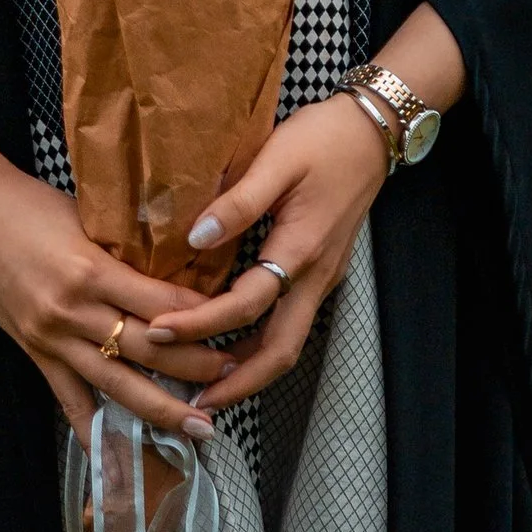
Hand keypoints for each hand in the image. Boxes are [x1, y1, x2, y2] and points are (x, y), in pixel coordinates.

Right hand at [0, 93, 230, 444]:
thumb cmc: (29, 202)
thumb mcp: (87, 216)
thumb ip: (125, 248)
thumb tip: (174, 263)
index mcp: (92, 269)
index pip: (160, 302)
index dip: (201, 318)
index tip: (237, 324)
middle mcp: (74, 311)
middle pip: (147, 349)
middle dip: (195, 367)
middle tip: (235, 376)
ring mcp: (52, 338)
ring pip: (116, 384)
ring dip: (161, 409)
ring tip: (199, 426)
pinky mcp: (34, 353)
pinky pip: (68, 400)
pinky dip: (93, 432)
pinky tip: (117, 457)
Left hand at [144, 91, 391, 409]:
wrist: (374, 129)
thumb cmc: (324, 139)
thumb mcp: (277, 159)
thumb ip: (238, 201)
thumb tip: (195, 238)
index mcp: (300, 251)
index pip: (244, 306)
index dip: (199, 324)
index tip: (158, 332)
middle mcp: (314, 276)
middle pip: (279, 352)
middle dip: (237, 383)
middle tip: (194, 402)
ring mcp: (322, 278)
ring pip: (287, 343)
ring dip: (250, 370)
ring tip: (208, 384)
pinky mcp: (321, 271)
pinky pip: (290, 323)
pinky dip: (261, 343)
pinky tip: (234, 341)